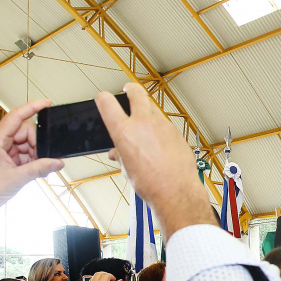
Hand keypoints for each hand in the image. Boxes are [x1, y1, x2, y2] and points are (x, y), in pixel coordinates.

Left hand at [0, 99, 64, 244]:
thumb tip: (58, 162)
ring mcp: (0, 150)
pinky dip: (31, 161)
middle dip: (36, 144)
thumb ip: (40, 168)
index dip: (32, 108)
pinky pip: (23, 154)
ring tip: (38, 170)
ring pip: (25, 144)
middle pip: (24, 132)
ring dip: (35, 155)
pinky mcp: (4, 159)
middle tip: (43, 159)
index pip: (16, 116)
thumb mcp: (17, 179)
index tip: (47, 103)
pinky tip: (36, 171)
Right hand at [97, 84, 213, 238]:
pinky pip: (166, 124)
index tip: (104, 98)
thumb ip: (121, 155)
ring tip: (145, 122)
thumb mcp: (127, 169)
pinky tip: (160, 140)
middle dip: (130, 88)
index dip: (103, 98)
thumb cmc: (151, 184)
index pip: (107, 103)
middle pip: (136, 92)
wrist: (176, 191)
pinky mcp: (176, 132)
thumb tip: (118, 153)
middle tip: (128, 89)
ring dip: (148, 111)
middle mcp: (144, 123)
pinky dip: (161, 128)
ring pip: (154, 109)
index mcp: (124, 131)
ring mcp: (163, 125)